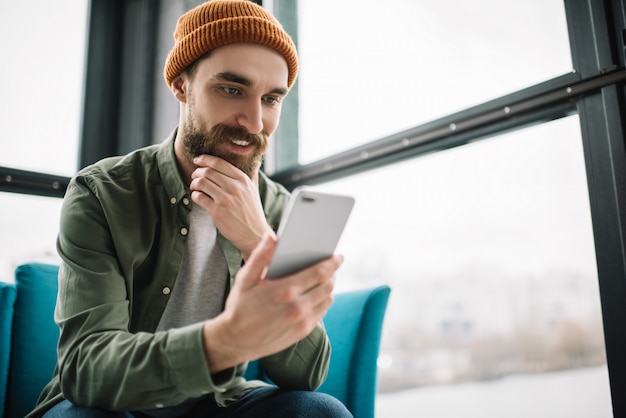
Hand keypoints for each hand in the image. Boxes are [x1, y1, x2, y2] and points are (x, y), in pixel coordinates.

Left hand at [190, 155, 271, 258]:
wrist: (254, 235)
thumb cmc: (253, 213)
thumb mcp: (255, 191)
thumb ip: (253, 176)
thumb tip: (256, 161)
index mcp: (243, 180)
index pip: (219, 163)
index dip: (205, 159)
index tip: (198, 160)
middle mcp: (235, 187)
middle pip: (208, 171)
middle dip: (197, 172)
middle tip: (195, 176)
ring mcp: (226, 199)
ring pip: (201, 182)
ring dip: (194, 183)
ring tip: (195, 187)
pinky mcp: (217, 211)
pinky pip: (198, 197)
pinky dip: (194, 195)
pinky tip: (198, 198)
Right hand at [202, 233, 341, 372]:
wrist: (235, 340)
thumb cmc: (240, 306)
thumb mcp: (245, 279)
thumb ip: (260, 256)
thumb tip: (272, 236)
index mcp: (285, 290)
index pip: (319, 272)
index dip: (332, 262)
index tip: (338, 256)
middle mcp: (297, 307)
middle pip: (327, 285)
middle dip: (333, 273)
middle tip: (333, 265)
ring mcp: (301, 322)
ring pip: (327, 299)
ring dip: (329, 287)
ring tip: (326, 279)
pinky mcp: (302, 332)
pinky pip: (321, 313)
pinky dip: (323, 301)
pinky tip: (317, 295)